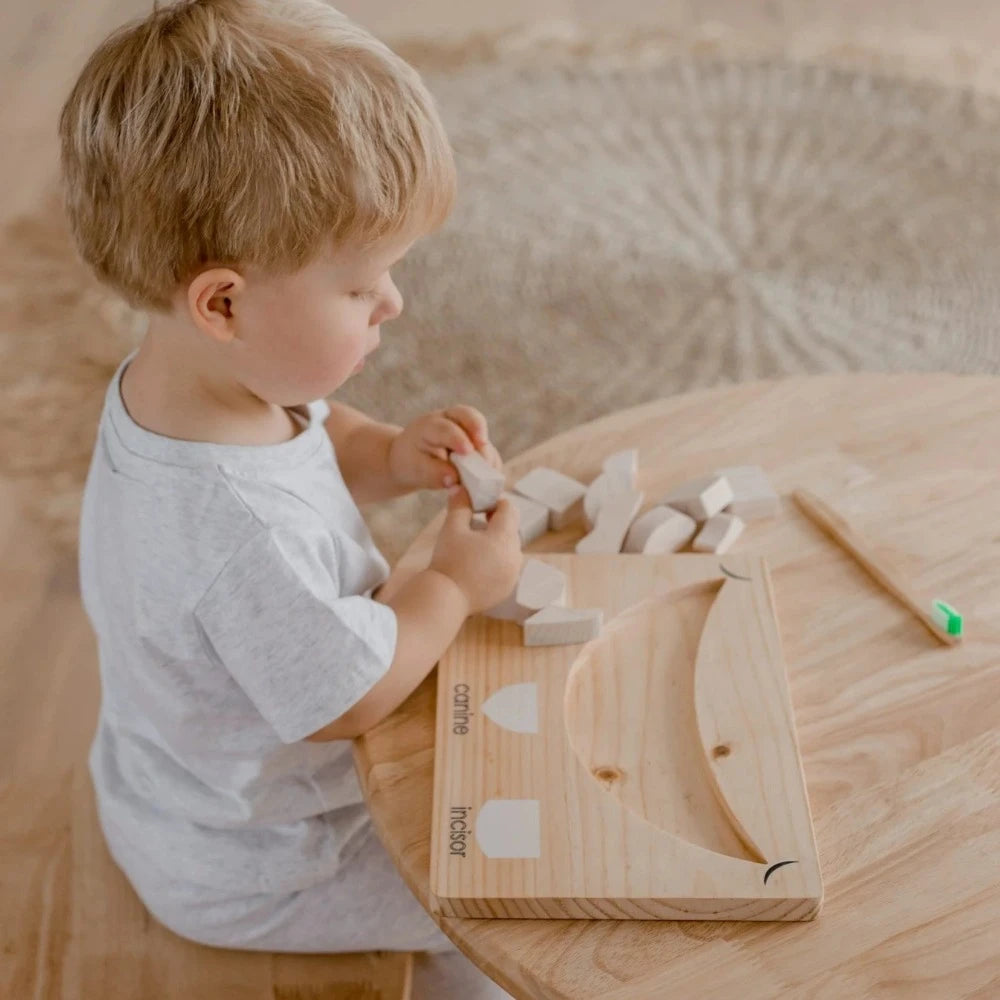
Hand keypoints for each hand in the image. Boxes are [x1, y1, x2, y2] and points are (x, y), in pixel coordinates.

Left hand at [386, 405, 502, 492]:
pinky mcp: (475, 441)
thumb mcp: (415, 470)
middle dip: (478, 428)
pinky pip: (487, 448)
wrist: (410, 459)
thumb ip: (434, 474)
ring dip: (487, 450)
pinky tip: (491, 477)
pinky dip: (491, 461)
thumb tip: (455, 480)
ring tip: (489, 472)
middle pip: (468, 415)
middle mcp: (449, 421)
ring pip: (482, 432)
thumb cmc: (411, 463)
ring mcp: (464, 428)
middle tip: (483, 445)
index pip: (445, 428)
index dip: (457, 438)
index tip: (467, 451)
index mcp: (429, 425)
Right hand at [429, 486, 522, 613]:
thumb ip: (459, 505)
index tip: (481, 506)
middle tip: (474, 523)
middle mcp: (515, 555)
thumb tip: (460, 488)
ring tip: (473, 546)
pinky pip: (506, 567)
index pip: (509, 509)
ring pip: (509, 549)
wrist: (445, 599)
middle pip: (510, 529)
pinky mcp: (508, 587)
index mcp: (504, 537)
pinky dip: (496, 562)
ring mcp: (513, 573)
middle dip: (495, 523)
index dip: (496, 503)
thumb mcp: (452, 528)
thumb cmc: (448, 561)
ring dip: (496, 543)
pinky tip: (476, 565)